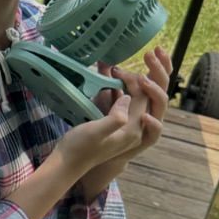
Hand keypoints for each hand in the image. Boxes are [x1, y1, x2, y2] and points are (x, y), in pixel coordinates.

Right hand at [58, 47, 170, 195]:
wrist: (69, 163)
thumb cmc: (79, 147)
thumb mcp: (94, 132)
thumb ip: (113, 118)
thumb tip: (127, 99)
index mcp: (132, 129)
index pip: (144, 98)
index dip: (135, 80)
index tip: (117, 71)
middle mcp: (135, 129)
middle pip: (150, 98)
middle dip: (150, 75)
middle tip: (147, 54)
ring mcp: (128, 128)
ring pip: (142, 99)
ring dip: (140, 80)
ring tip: (132, 64)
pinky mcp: (118, 126)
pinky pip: (131, 103)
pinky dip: (128, 88)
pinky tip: (116, 80)